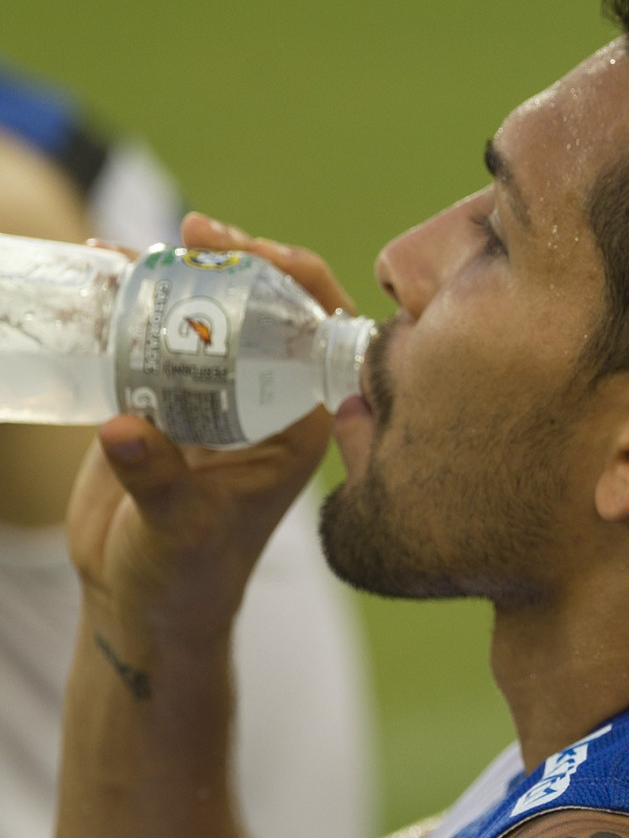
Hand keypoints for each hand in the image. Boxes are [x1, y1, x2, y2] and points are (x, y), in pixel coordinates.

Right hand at [68, 213, 354, 640]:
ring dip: (173, 272)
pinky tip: (99, 266)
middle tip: (191, 233)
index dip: (293, 278)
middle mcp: (264, 401)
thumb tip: (122, 430)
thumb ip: (157, 479)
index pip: (320, 330)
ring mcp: (213, 396)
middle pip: (263, 305)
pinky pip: (152, 333)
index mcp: (297, 425)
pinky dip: (128, 298)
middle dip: (230, 260)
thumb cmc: (185, 579)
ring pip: (205, 311)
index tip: (249, 251)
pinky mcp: (162, 398)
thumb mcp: (178, 530)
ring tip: (128, 248)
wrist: (140, 604)